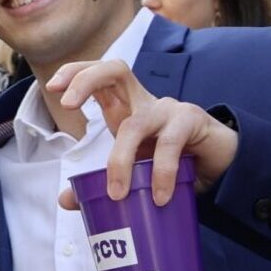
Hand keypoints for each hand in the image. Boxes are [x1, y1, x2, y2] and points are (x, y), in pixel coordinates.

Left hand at [50, 58, 238, 208]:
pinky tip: (158, 197)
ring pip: (136, 124)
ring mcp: (169, 109)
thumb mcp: (130, 173)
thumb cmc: (168, 163)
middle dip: (86, 81)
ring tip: (117, 194)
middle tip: (66, 107)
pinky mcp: (192, 122)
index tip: (52, 87)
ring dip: (121, 160)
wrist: (219, 169)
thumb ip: (97, 185)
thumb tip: (65, 200)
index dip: (76, 73)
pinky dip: (160, 172)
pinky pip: (170, 144)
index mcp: (124, 106)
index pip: (99, 75)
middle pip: (115, 70)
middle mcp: (144, 101)